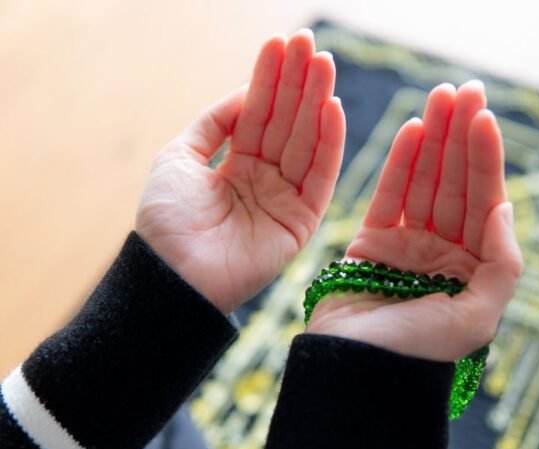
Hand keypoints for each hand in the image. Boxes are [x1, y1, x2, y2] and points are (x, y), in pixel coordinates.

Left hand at [136, 29, 344, 313]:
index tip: (285, 44)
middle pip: (287, 123)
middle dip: (299, 83)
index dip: (272, 80)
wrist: (170, 274)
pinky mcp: (302, 222)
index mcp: (238, 164)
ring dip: (317, 103)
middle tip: (312, 45)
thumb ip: (216, 122)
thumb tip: (248, 91)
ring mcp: (286, 199)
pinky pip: (320, 178)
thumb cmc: (166, 219)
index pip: (261, 114)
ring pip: (306, 143)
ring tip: (324, 64)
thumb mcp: (180, 156)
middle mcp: (266, 179)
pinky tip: (333, 109)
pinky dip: (329, 145)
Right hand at [307, 81, 521, 361]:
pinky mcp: (371, 245)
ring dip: (433, 140)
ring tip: (439, 97)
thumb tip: (505, 207)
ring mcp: (408, 247)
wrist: (355, 376)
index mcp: (474, 271)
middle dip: (461, 138)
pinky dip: (399, 165)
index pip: (485, 204)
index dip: (485, 159)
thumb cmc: (419, 355)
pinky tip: (412, 130)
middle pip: (455, 185)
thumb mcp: (477, 318)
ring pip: (423, 183)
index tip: (484, 117)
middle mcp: (445, 255)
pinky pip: (388, 197)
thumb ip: (502, 264)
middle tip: (464, 91)